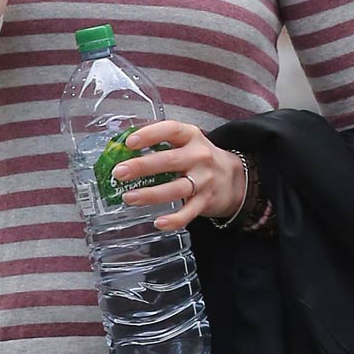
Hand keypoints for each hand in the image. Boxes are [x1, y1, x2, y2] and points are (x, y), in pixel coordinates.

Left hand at [111, 120, 247, 230]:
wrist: (233, 178)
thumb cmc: (199, 158)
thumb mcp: (186, 142)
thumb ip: (160, 142)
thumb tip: (120, 147)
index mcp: (191, 137)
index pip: (171, 130)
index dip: (150, 135)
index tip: (130, 142)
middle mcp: (199, 156)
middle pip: (169, 161)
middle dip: (142, 167)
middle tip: (119, 173)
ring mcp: (204, 180)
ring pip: (176, 188)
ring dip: (151, 194)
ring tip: (129, 198)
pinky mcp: (206, 201)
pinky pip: (189, 212)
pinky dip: (174, 219)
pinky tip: (159, 222)